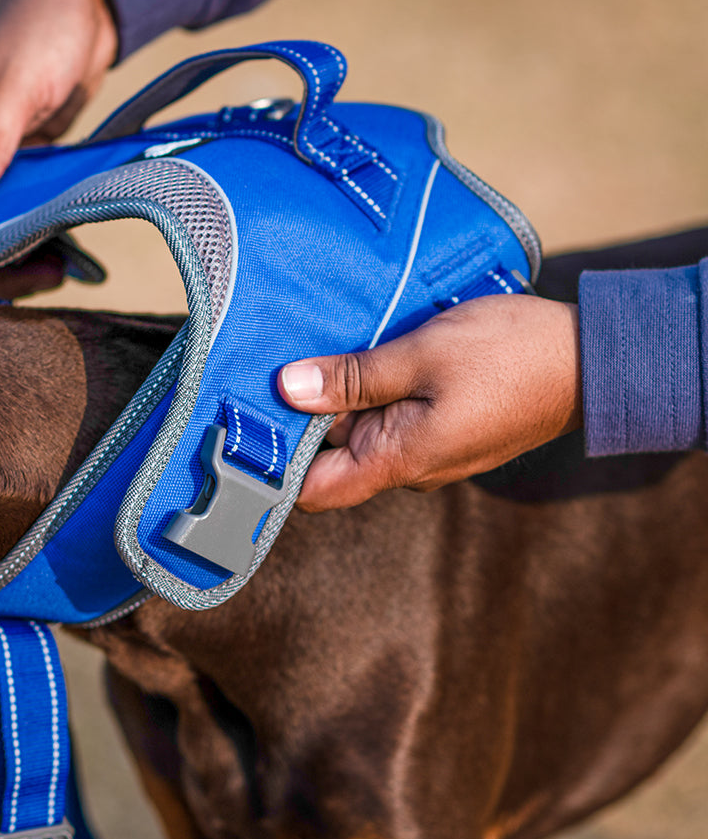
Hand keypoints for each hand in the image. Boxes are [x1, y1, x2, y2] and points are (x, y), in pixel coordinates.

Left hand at [278, 294, 581, 511]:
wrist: (594, 359)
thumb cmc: (512, 356)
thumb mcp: (423, 356)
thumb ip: (354, 376)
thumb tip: (287, 387)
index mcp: (399, 461)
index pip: (313, 490)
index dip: (274, 465)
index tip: (244, 426)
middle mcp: (408, 466)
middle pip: (331, 454)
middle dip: (301, 416)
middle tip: (265, 365)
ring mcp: (427, 447)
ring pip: (360, 430)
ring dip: (336, 397)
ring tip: (307, 349)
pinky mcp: (441, 426)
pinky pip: (390, 416)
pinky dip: (367, 390)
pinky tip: (353, 351)